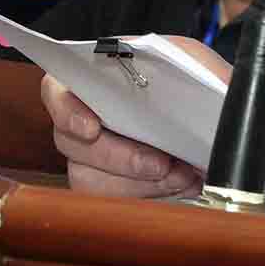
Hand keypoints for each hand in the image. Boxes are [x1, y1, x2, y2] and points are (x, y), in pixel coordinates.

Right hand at [39, 73, 199, 198]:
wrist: (207, 113)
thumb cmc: (193, 82)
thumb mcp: (193, 62)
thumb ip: (182, 67)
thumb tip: (181, 88)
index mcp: (96, 78)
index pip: (56, 91)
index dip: (68, 112)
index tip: (92, 130)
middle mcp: (86, 118)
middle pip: (73, 145)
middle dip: (120, 159)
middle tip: (162, 165)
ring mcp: (93, 156)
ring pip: (90, 181)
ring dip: (138, 185)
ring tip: (181, 177)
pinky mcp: (111, 186)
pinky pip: (112, 203)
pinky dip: (150, 197)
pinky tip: (181, 187)